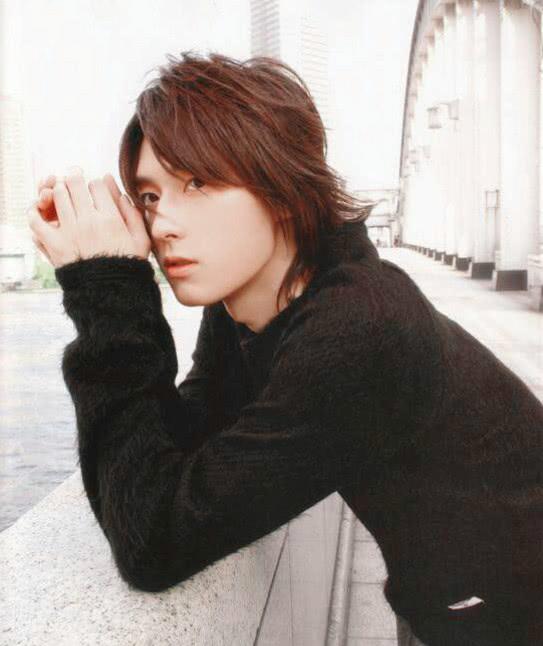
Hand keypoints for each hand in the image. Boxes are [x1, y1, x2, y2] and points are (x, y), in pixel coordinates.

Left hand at [27, 168, 151, 268]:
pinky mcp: (54, 244)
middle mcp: (89, 221)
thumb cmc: (127, 266)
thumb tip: (118, 191)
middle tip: (75, 183)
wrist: (111, 292)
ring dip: (59, 191)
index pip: (97, 184)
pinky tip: (42, 212)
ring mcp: (70, 231)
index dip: (96, 184)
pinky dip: (36, 212)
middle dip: (75, 179)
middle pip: (75, 183)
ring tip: (63, 196)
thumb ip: (132, 213)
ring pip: (58, 195)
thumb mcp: (141, 239)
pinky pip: (37, 220)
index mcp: (111, 219)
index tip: (96, 191)